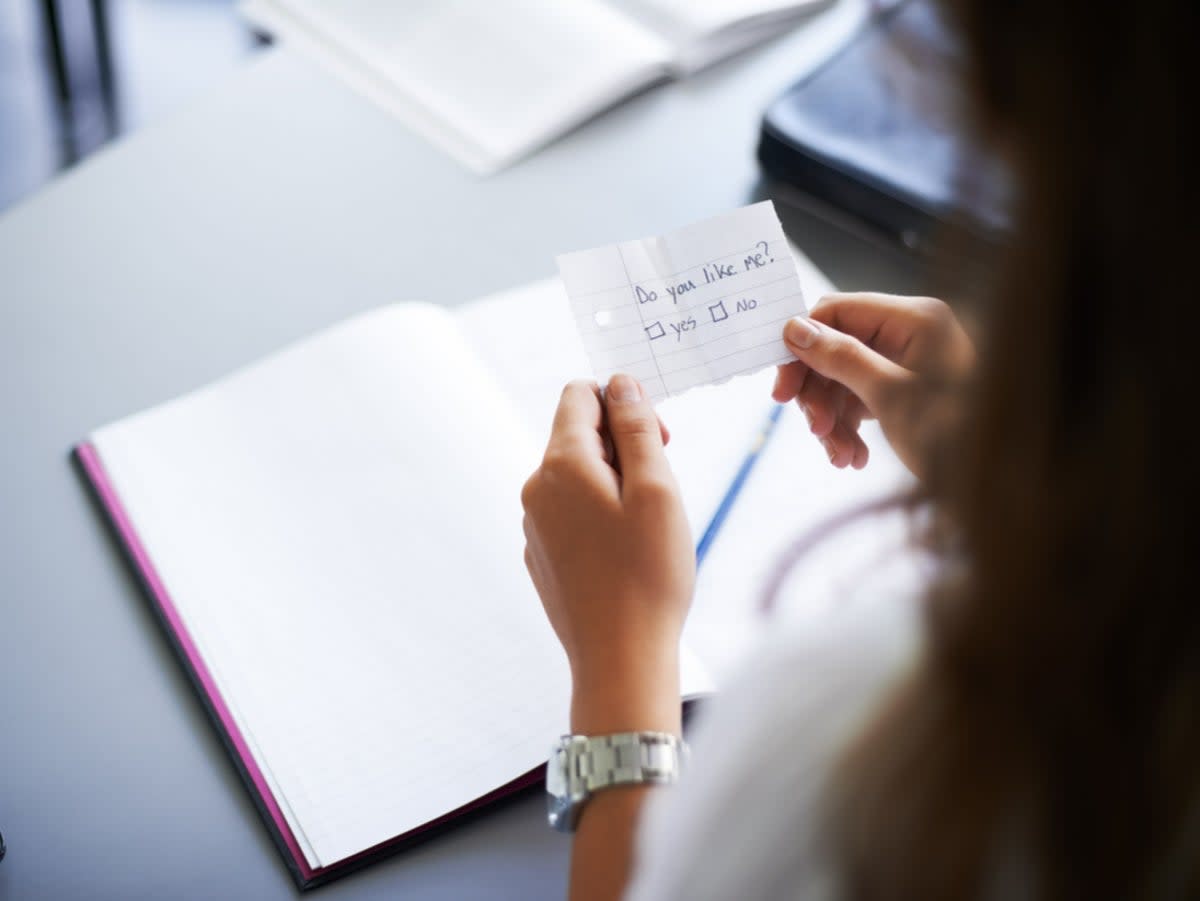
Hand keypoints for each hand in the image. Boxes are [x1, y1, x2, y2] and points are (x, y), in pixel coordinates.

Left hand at [521, 376, 693, 734]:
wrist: (620, 659)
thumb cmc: (647, 575)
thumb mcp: (656, 489)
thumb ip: (637, 427)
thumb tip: (620, 382)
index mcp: (560, 464)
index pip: (580, 394)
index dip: (624, 403)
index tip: (658, 440)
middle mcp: (535, 488)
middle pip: (578, 434)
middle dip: (623, 444)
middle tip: (662, 486)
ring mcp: (533, 525)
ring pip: (577, 476)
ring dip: (614, 482)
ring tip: (646, 527)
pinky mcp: (541, 556)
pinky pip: (571, 513)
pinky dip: (600, 516)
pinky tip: (626, 553)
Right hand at [772, 292, 974, 476]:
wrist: (995, 483)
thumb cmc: (955, 434)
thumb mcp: (890, 396)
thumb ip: (841, 357)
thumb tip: (795, 329)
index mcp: (915, 319)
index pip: (837, 312)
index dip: (802, 347)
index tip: (782, 390)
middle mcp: (911, 333)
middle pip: (836, 348)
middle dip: (820, 393)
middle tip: (816, 430)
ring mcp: (908, 361)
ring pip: (844, 379)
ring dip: (833, 419)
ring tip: (842, 456)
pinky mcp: (905, 389)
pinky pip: (861, 399)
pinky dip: (850, 428)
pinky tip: (853, 457)